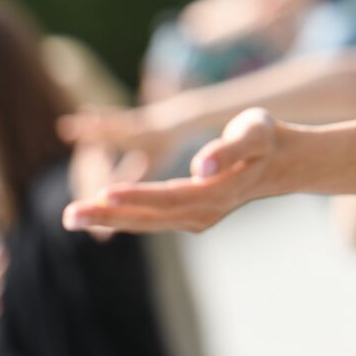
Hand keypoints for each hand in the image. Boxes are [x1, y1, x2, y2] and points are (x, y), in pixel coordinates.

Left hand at [63, 108, 283, 234]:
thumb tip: (199, 166)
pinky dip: (125, 217)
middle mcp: (205, 213)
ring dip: (109, 219)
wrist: (287, 160)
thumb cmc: (268, 139)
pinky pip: (153, 219)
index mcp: (217, 193)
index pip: (168, 198)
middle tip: (68, 215)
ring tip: (72, 217)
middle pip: (150, 218)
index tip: (103, 192)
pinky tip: (103, 212)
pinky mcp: (193, 215)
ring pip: (147, 222)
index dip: (135, 197)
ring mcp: (199, 218)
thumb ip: (228, 149)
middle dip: (108, 216)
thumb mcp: (255, 133)